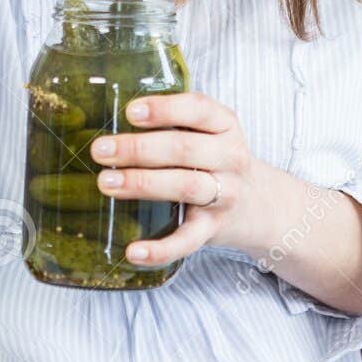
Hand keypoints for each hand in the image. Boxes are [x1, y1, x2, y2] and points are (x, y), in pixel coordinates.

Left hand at [89, 92, 271, 266]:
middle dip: (138, 148)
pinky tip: (133, 251)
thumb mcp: (209, 133)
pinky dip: (161, 249)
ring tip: (106, 183)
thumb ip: (174, 124)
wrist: (260, 205)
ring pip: (185, 186)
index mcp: (225, 126)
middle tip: (101, 150)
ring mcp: (225, 195)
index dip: (164, 110)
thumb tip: (112, 123)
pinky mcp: (214, 228)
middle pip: (184, 149)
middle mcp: (229, 158)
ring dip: (142, 184)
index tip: (130, 112)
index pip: (198, 109)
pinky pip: (188, 240)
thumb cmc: (217, 161)